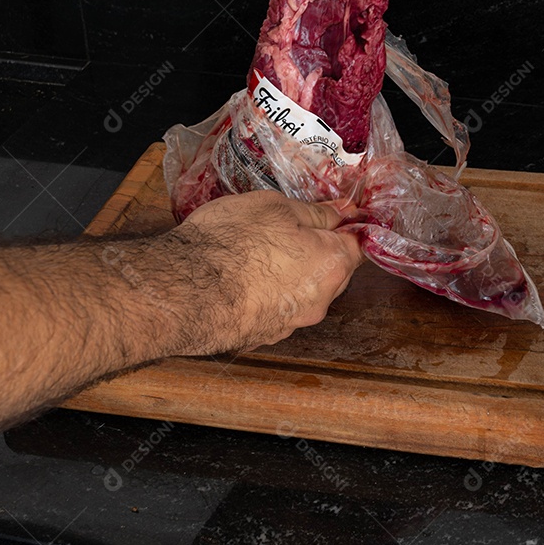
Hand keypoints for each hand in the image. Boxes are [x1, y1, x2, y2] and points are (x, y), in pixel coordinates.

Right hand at [162, 191, 363, 352]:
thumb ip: (316, 212)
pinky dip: (266, 296)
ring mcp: (291, 324)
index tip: (333, 217)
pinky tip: (241, 281)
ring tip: (257, 255)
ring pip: (303, 293)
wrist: (183, 292)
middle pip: (334, 272)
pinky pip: (275, 310)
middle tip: (288, 231)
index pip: (359, 246)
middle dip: (319, 252)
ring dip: (291, 276)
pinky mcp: (263, 337)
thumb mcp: (275, 207)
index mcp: (332, 265)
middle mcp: (319, 301)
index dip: (348, 228)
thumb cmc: (231, 241)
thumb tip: (343, 213)